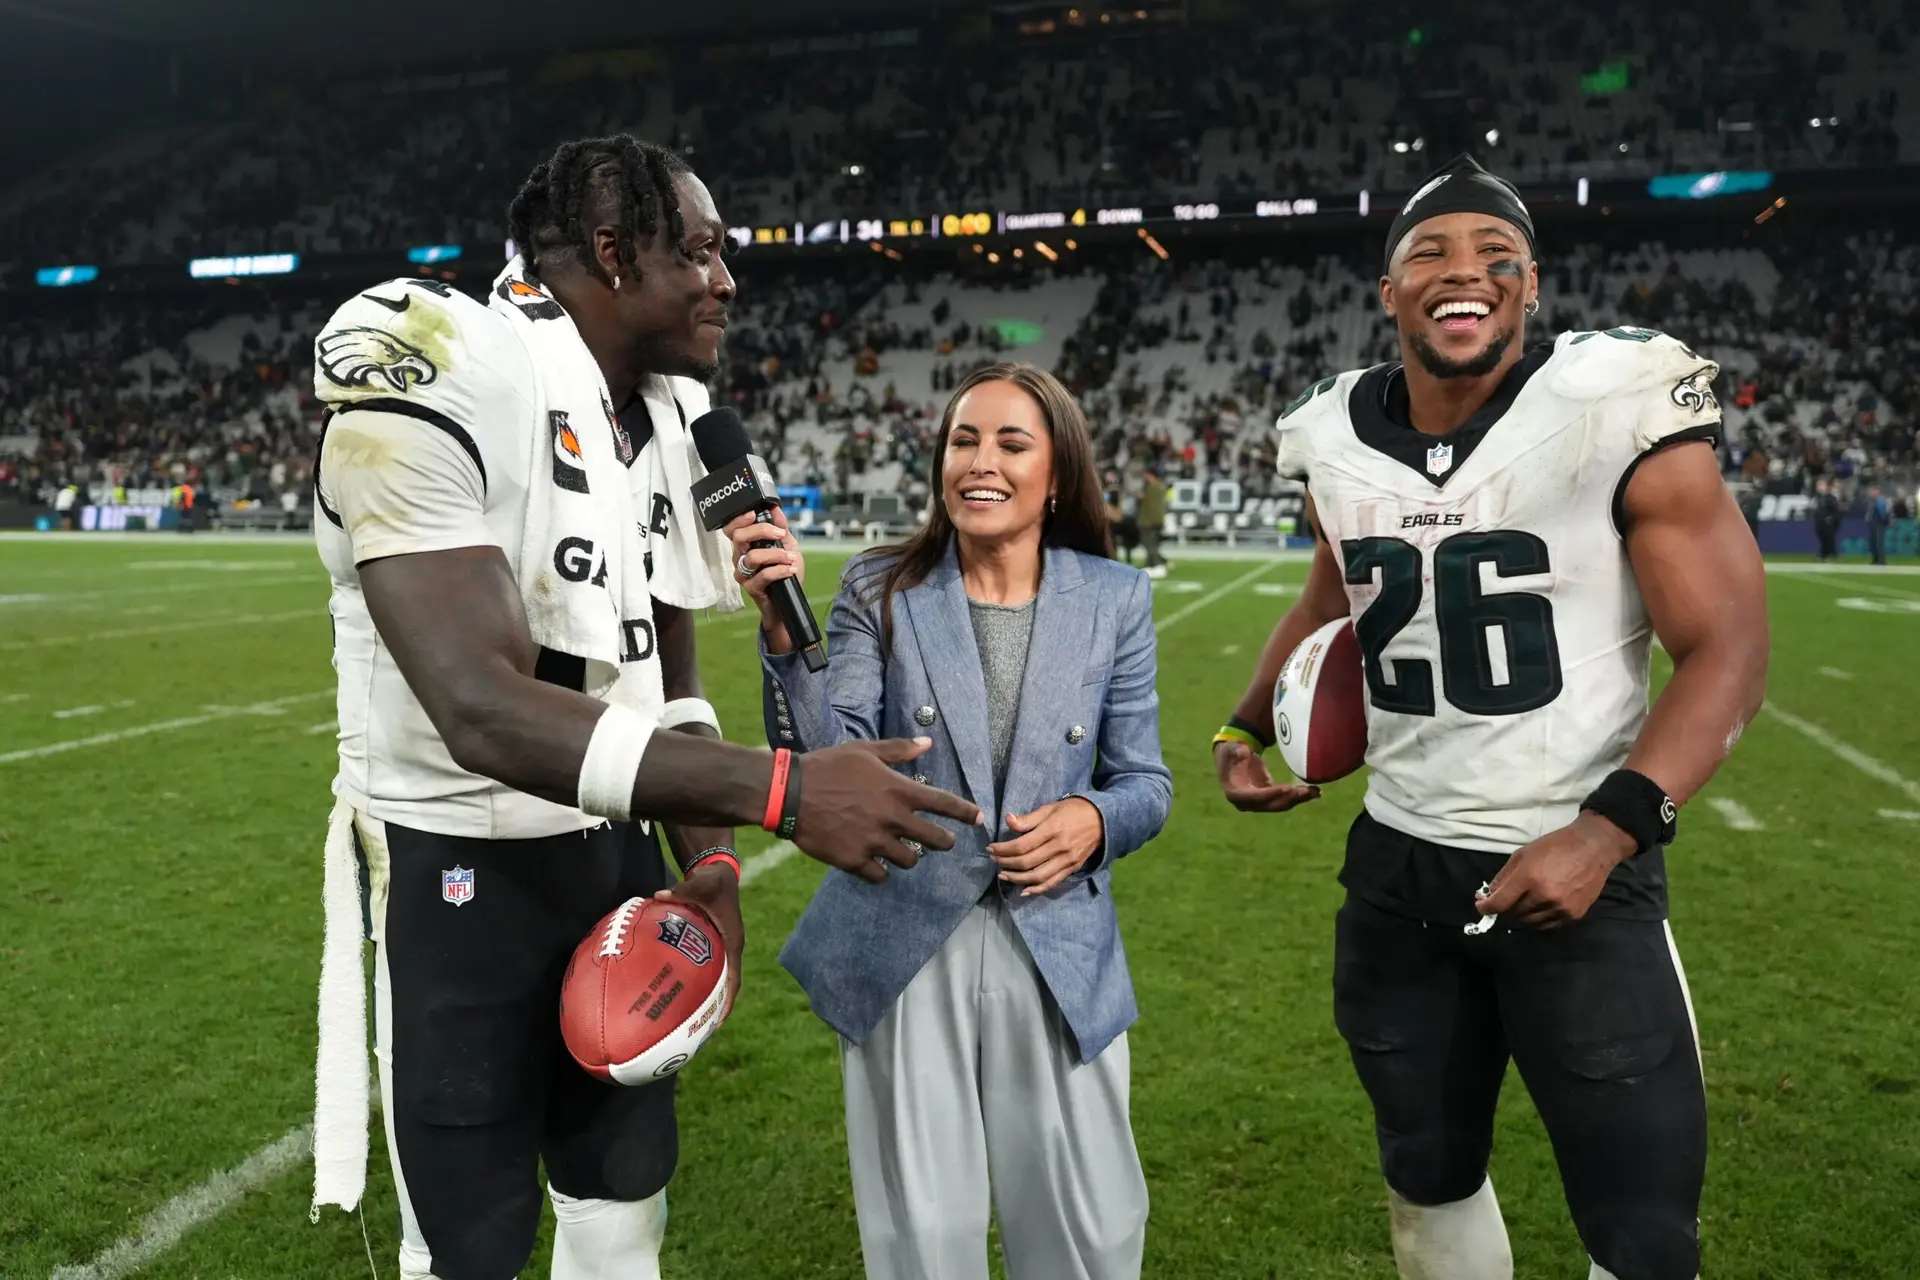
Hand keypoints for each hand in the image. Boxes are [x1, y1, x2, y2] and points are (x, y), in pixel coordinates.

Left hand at [654, 861, 743, 1021]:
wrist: (718, 871)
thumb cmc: (713, 880)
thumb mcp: (701, 883)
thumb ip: (682, 890)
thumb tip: (659, 895)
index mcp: (733, 941)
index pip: (734, 978)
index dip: (728, 1001)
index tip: (719, 1021)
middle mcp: (729, 947)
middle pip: (727, 985)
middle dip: (717, 1007)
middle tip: (701, 1030)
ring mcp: (721, 946)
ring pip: (718, 978)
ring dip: (709, 997)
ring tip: (691, 1019)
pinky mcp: (712, 942)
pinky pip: (707, 967)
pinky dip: (697, 980)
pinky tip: (678, 989)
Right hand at [724, 507, 804, 651]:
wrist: (789, 601)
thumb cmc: (785, 571)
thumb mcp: (788, 545)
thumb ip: (781, 527)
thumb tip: (775, 508)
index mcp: (746, 545)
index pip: (732, 528)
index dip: (739, 519)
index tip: (754, 513)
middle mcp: (740, 557)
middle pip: (739, 537)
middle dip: (761, 531)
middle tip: (780, 534)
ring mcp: (743, 573)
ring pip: (752, 557)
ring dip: (775, 554)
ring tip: (791, 558)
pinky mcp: (751, 587)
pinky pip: (763, 575)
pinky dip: (780, 570)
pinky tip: (791, 570)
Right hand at [793, 737, 983, 882]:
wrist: (790, 793)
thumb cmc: (828, 766)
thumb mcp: (864, 751)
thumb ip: (899, 750)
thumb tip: (927, 743)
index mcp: (898, 790)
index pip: (944, 804)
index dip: (966, 812)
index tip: (979, 818)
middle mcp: (892, 818)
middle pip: (936, 840)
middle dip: (944, 842)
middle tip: (943, 842)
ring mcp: (874, 842)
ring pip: (910, 860)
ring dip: (910, 856)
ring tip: (903, 851)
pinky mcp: (855, 861)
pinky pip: (880, 876)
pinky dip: (881, 872)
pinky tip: (876, 865)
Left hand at [987, 798, 1104, 895]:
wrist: (1103, 820)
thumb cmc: (1073, 810)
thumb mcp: (1050, 808)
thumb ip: (1028, 818)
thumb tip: (1007, 820)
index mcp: (1052, 829)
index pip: (1022, 845)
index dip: (1003, 849)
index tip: (991, 848)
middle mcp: (1059, 847)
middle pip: (1027, 862)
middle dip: (1006, 863)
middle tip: (994, 860)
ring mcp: (1067, 861)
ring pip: (1038, 876)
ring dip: (1017, 879)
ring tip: (1003, 876)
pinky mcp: (1072, 869)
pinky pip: (1052, 883)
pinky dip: (1037, 889)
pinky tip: (1024, 890)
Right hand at [1214, 739, 1319, 812]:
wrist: (1233, 756)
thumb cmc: (1231, 751)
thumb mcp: (1231, 748)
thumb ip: (1235, 750)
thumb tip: (1242, 751)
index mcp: (1234, 792)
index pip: (1254, 797)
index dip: (1270, 794)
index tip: (1287, 788)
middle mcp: (1247, 802)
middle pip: (1271, 804)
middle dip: (1289, 798)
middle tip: (1306, 791)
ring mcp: (1259, 802)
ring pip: (1281, 804)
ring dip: (1298, 799)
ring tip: (1315, 791)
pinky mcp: (1269, 798)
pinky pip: (1285, 799)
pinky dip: (1299, 796)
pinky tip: (1315, 792)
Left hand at [1475, 812, 1637, 929]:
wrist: (1593, 848)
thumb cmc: (1555, 846)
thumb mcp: (1523, 854)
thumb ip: (1504, 876)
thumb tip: (1488, 894)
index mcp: (1529, 877)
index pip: (1500, 903)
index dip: (1486, 907)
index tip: (1481, 906)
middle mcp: (1544, 896)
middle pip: (1514, 914)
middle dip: (1504, 909)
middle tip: (1503, 901)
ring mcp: (1560, 908)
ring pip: (1530, 923)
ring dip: (1520, 916)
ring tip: (1520, 904)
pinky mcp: (1574, 915)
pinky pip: (1548, 925)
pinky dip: (1537, 920)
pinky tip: (1537, 909)